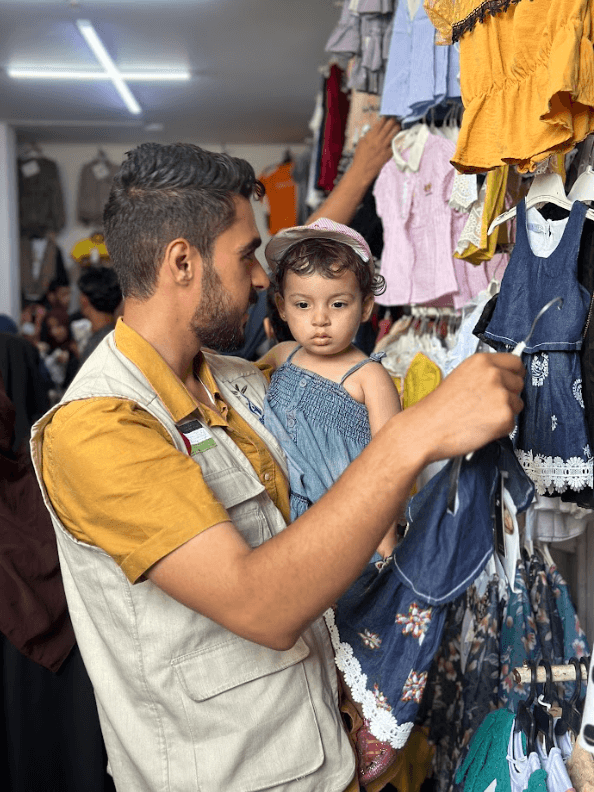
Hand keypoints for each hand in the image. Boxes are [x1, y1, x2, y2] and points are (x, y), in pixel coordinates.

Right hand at [351, 117, 400, 183]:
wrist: (361, 170)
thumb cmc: (360, 158)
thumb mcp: (361, 143)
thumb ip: (368, 135)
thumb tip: (373, 130)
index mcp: (371, 136)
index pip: (380, 123)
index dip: (385, 118)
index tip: (388, 117)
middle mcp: (378, 140)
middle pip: (389, 126)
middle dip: (393, 121)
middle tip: (396, 119)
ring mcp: (384, 147)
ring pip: (394, 133)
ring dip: (397, 128)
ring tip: (399, 126)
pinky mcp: (388, 154)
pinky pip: (395, 145)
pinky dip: (398, 140)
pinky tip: (400, 138)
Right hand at [408, 353, 524, 463]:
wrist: (425, 429)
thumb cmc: (438, 408)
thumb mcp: (460, 377)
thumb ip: (484, 374)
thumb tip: (505, 378)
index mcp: (481, 361)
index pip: (516, 362)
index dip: (513, 374)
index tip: (508, 382)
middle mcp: (493, 374)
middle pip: (519, 383)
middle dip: (508, 395)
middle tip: (485, 405)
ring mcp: (501, 395)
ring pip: (517, 404)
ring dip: (504, 413)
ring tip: (479, 417)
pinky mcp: (505, 416)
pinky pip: (512, 423)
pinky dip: (499, 429)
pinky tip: (480, 427)